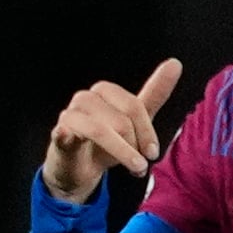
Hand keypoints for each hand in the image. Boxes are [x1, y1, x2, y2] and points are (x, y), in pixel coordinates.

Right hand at [41, 57, 181, 200]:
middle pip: (121, 120)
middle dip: (135, 146)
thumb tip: (175, 63)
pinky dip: (68, 136)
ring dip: (122, 153)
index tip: (153, 153)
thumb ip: (155, 93)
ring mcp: (69, 116)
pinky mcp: (57, 135)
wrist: (79, 168)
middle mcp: (85, 98)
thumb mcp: (135, 120)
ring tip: (134, 169)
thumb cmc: (108, 142)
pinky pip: (65, 133)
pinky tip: (72, 140)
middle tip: (140, 165)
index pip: (134, 106)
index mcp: (105, 92)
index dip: (147, 132)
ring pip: (100, 130)